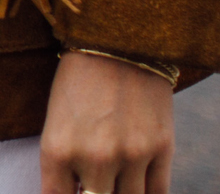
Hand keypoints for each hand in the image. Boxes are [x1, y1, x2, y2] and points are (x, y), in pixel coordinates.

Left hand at [39, 50, 173, 193]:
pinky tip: (138, 186)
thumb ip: (64, 166)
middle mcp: (94, 158)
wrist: (119, 41)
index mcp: (57, 150)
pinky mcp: (162, 149)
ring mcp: (131, 155)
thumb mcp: (57, 121)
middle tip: (96, 181)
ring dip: (121, 192)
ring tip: (115, 178)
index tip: (74, 190)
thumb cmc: (79, 81)